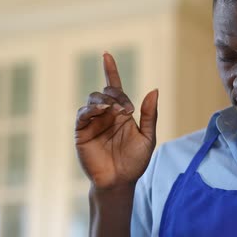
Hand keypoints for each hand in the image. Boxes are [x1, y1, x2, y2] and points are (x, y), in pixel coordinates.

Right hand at [75, 52, 158, 189]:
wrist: (120, 181)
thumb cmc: (134, 162)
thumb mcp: (148, 137)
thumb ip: (150, 115)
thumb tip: (154, 89)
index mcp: (121, 113)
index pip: (115, 87)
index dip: (110, 70)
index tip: (106, 54)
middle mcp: (106, 114)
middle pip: (106, 92)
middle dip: (116, 94)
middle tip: (127, 110)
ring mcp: (93, 122)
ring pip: (93, 100)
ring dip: (104, 100)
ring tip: (114, 111)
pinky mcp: (82, 132)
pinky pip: (82, 115)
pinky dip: (90, 110)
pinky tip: (101, 112)